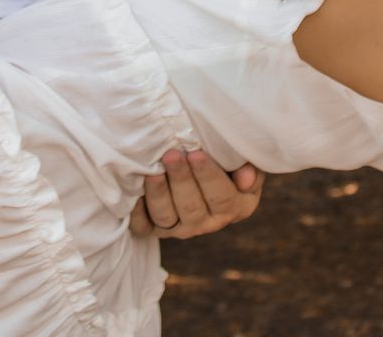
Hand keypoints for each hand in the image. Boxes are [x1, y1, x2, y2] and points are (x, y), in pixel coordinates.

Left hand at [127, 148, 264, 238]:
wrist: (200, 160)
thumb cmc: (226, 156)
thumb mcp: (245, 158)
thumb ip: (248, 166)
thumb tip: (245, 179)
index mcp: (236, 207)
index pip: (222, 196)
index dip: (208, 176)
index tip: (196, 154)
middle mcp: (209, 222)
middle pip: (192, 207)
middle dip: (181, 180)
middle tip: (172, 155)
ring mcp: (180, 227)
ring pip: (167, 217)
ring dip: (159, 194)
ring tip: (153, 172)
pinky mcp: (155, 228)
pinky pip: (143, 226)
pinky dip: (136, 211)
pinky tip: (134, 192)